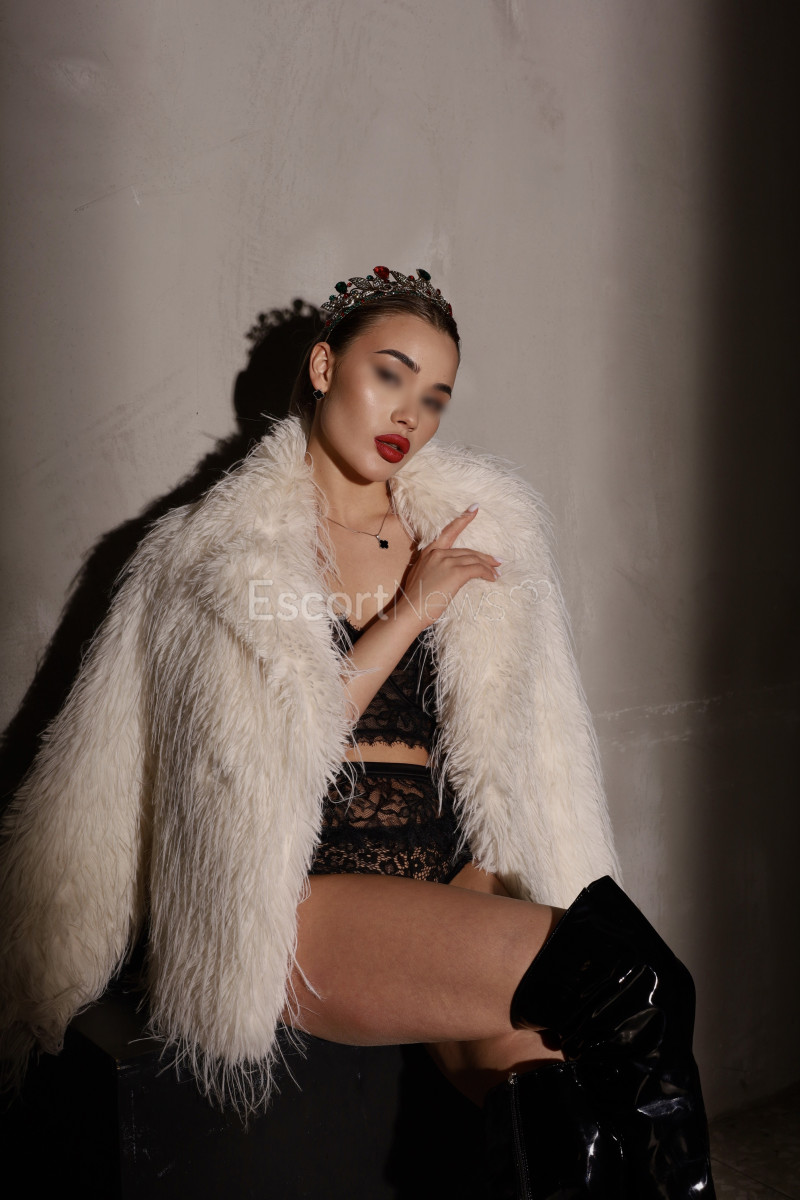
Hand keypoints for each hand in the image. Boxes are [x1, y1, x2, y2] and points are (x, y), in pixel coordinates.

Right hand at [395, 506, 501, 630]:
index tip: (475, 509)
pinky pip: (477, 569)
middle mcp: (438, 553)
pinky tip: (492, 578)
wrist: (411, 610)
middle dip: (484, 556)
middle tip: (497, 561)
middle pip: (467, 551)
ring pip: (474, 559)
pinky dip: (487, 573)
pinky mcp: (456, 572)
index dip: (463, 520)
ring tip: (497, 572)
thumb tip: (447, 573)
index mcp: (429, 552)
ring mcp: (447, 561)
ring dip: (488, 566)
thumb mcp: (422, 576)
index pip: (449, 531)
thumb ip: (434, 568)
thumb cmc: (415, 599)